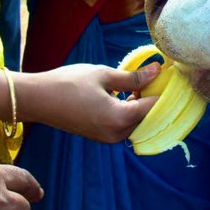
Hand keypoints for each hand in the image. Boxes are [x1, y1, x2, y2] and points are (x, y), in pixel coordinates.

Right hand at [20, 61, 159, 142]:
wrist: (38, 99)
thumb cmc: (69, 83)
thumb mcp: (103, 75)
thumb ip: (133, 77)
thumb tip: (157, 71)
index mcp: (119, 118)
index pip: (154, 107)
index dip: (164, 90)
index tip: (171, 75)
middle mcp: (116, 134)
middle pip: (147, 118)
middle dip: (154, 99)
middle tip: (157, 76)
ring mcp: (107, 138)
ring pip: (136, 123)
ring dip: (141, 106)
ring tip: (140, 82)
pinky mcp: (100, 136)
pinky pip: (124, 125)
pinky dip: (129, 112)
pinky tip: (126, 94)